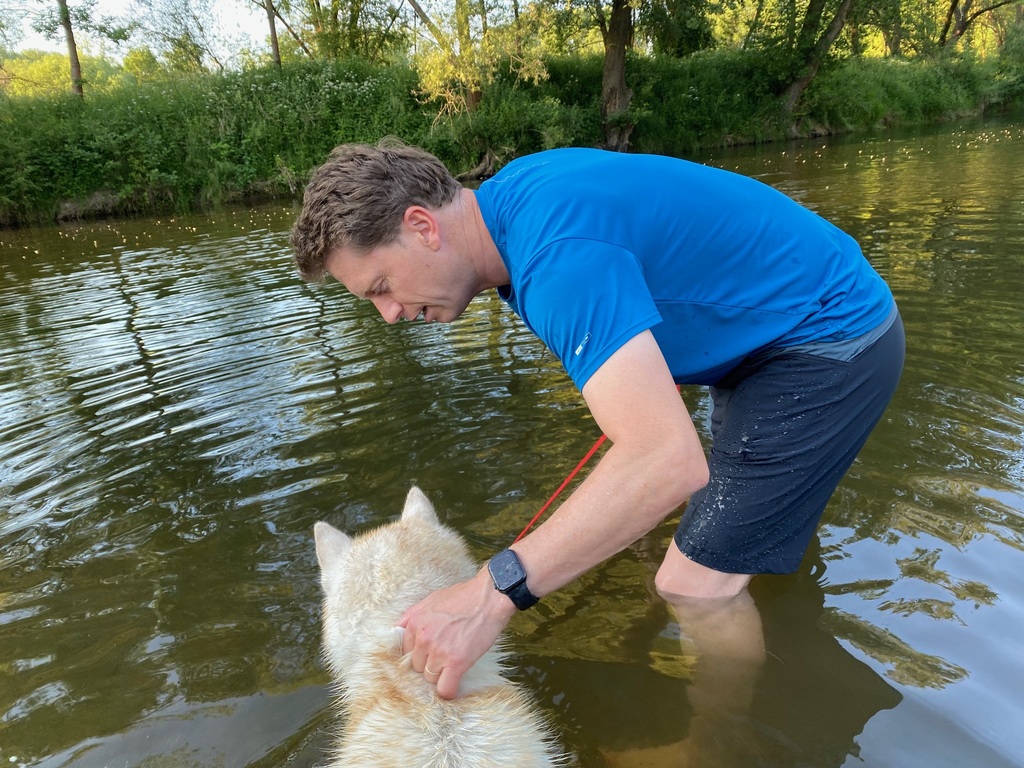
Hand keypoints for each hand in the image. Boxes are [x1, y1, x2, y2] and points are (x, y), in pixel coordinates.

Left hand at [397, 567, 516, 698]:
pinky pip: (445, 688)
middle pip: (417, 666)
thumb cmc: (463, 596)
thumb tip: (399, 632)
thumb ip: (412, 617)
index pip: (405, 652)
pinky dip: (449, 691)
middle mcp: (422, 638)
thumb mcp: (430, 600)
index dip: (419, 653)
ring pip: (430, 678)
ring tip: (453, 664)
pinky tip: (454, 687)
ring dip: (441, 674)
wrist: (489, 597)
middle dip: (429, 663)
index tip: (429, 654)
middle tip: (445, 656)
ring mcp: (438, 651)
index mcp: (414, 622)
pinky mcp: (456, 662)